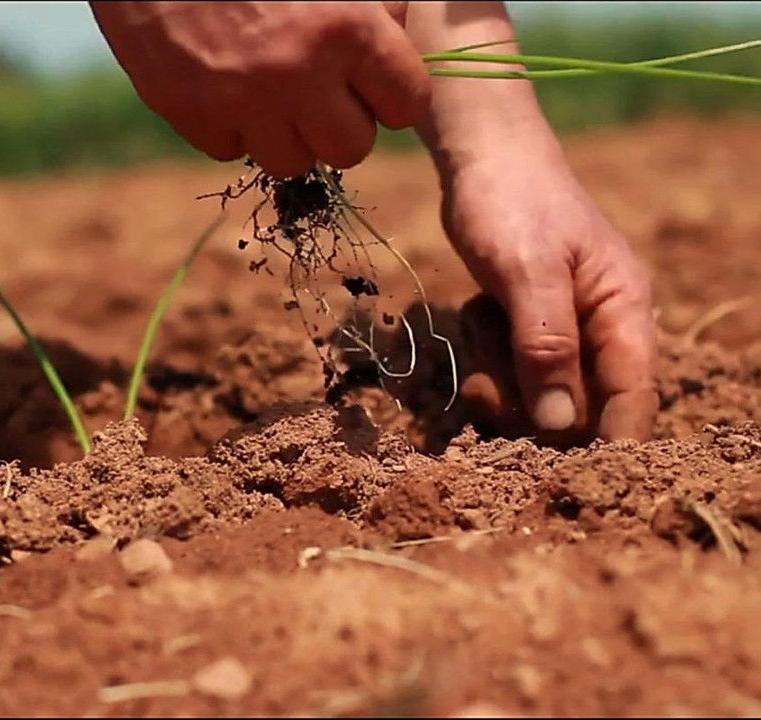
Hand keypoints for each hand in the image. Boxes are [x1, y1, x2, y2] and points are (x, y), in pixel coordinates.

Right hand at [89, 1, 430, 176]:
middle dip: (341, 124)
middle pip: (352, 149)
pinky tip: (226, 82)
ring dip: (287, 133)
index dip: (392, 94)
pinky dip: (232, 125)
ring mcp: (240, 100)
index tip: (372, 80)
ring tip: (272, 91)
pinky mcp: (191, 113)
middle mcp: (297, 73)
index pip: (407, 104)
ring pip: (292, 162)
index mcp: (347, 27)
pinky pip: (230, 149)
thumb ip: (377, 6)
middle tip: (321, 92)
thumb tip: (399, 37)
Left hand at [443, 145, 658, 441]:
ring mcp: (566, 324)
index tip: (562, 473)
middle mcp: (603, 324)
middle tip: (489, 373)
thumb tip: (562, 424)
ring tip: (483, 317)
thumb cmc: (510, 202)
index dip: (604, 442)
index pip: (631, 400)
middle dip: (529, 401)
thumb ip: (546, 348)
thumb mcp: (527, 274)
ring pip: (538, 392)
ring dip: (500, 371)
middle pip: (578, 407)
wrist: (480, 153)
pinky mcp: (530, 322)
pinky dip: (488, 350)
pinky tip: (479, 309)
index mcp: (624, 311)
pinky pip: (511, 366)